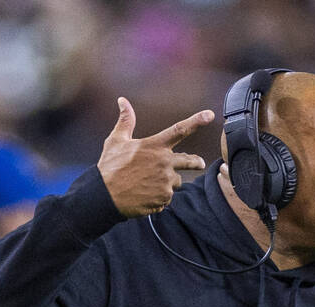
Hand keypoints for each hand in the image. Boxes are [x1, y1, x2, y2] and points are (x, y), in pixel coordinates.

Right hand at [98, 97, 212, 216]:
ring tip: (147, 183)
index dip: (196, 121)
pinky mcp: (164, 198)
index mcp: (154, 146)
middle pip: (190, 161)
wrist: (105, 196)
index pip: (179, 129)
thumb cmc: (109, 167)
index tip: (210, 114)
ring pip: (175, 181)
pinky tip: (144, 195)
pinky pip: (167, 197)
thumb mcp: (116, 140)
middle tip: (199, 163)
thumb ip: (126, 121)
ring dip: (166, 182)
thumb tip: (123, 101)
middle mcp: (164, 162)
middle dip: (196, 162)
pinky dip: (158, 197)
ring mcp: (166, 181)